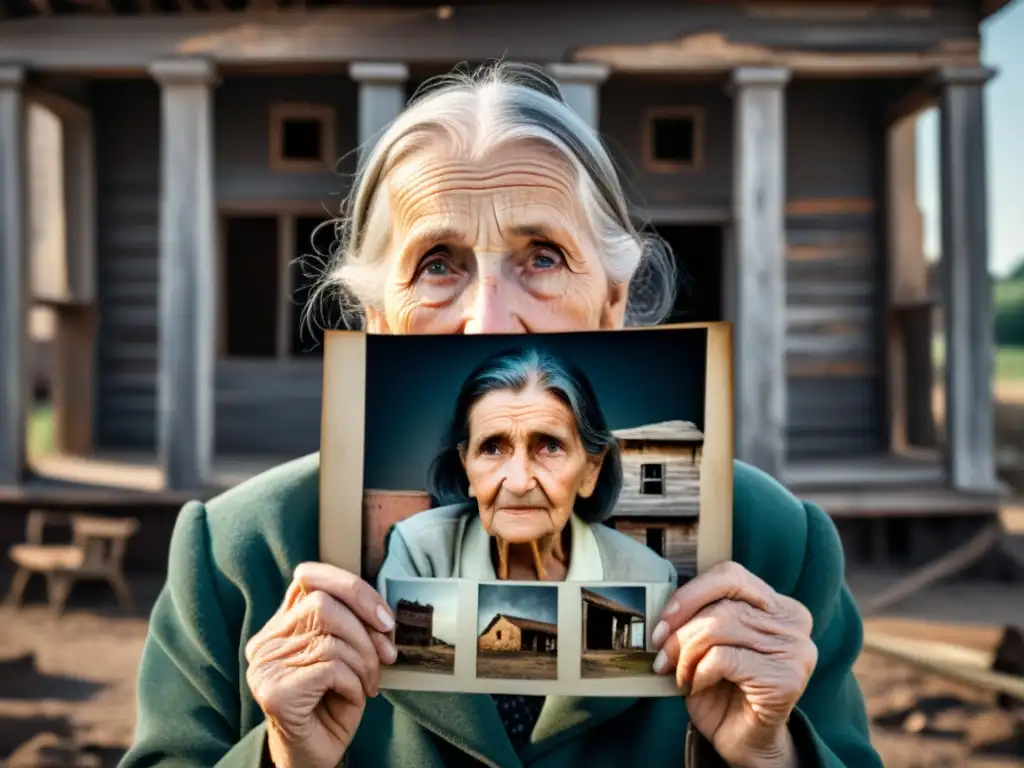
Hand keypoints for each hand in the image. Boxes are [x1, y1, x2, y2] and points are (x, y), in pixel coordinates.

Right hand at [245, 562, 397, 767]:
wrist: (314, 755)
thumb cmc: (334, 701)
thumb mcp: (345, 652)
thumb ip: (348, 622)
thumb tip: (380, 608)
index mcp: (280, 625)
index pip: (309, 577)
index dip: (351, 587)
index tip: (383, 617)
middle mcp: (266, 641)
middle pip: (323, 602)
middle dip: (366, 627)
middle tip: (386, 655)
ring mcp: (266, 666)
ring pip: (331, 636)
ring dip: (365, 661)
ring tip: (369, 681)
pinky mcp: (275, 691)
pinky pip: (332, 668)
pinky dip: (354, 682)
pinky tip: (354, 696)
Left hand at [650, 562, 816, 767]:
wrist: (744, 741)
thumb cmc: (723, 687)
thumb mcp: (710, 642)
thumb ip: (701, 615)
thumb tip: (661, 603)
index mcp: (779, 605)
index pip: (730, 576)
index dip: (691, 593)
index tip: (664, 619)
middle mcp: (794, 622)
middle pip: (722, 605)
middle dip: (682, 629)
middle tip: (662, 653)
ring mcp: (796, 649)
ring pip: (720, 628)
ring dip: (687, 654)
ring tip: (680, 673)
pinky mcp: (787, 677)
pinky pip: (723, 658)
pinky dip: (699, 672)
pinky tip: (697, 686)